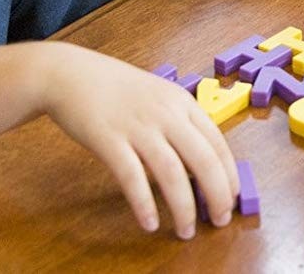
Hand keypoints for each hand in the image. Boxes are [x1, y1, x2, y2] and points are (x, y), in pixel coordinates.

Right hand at [41, 45, 238, 237]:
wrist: (71, 73)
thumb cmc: (116, 88)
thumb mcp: (159, 96)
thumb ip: (179, 124)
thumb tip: (199, 164)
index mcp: (182, 102)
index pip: (218, 142)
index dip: (229, 175)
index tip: (232, 198)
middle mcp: (166, 113)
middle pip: (203, 159)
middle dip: (217, 195)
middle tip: (220, 221)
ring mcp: (137, 126)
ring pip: (172, 172)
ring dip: (184, 207)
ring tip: (186, 230)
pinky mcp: (108, 139)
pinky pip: (132, 177)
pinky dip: (144, 203)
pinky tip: (150, 223)